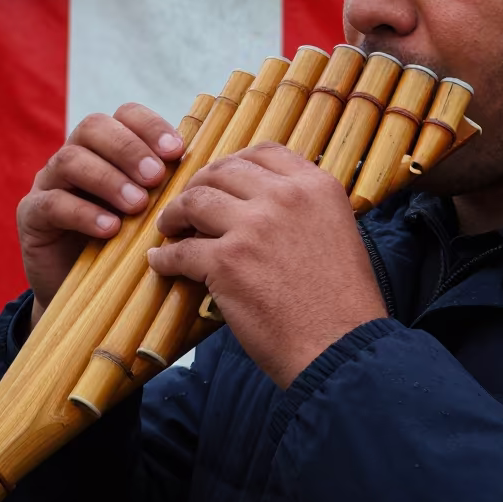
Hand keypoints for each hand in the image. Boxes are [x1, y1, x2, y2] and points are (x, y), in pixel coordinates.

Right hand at [18, 104, 184, 328]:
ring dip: (108, 178)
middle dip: (128, 149)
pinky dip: (83, 213)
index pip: (125, 114)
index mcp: (108, 147)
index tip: (178, 151)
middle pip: (94, 126)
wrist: (88, 298)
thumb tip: (222, 173)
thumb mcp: (156, 213)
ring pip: (70, 159)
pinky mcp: (31, 216)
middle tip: (157, 177)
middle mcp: (76, 156)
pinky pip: (51, 203)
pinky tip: (111, 230)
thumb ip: (176, 190)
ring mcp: (49, 183)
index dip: (150, 126)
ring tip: (137, 205)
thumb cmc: (132, 246)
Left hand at [147, 142, 386, 387]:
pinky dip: (165, 258)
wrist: (340, 348)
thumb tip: (264, 202)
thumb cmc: (342, 303)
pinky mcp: (226, 262)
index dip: (234, 163)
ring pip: (195, 202)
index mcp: (315, 186)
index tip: (221, 179)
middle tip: (188, 204)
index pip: (263, 152)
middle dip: (199, 185)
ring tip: (169, 228)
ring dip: (175, 214)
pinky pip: (181, 251)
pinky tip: (160, 262)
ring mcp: (252, 227)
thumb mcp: (337, 232)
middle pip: (223, 172)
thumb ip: (304, 208)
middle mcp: (284, 197)